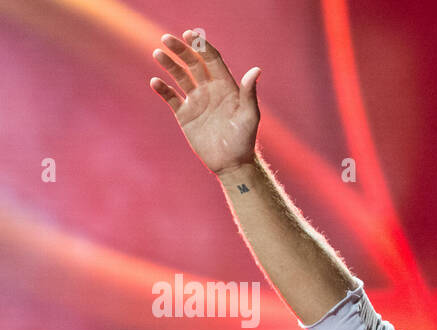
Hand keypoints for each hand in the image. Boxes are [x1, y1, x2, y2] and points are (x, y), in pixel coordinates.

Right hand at [150, 29, 260, 175]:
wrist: (232, 163)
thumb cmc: (245, 139)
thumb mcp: (249, 116)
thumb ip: (249, 93)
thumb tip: (256, 69)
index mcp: (226, 86)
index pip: (212, 60)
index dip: (201, 46)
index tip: (190, 34)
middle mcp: (210, 90)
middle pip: (193, 63)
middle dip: (181, 50)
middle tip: (167, 39)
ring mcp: (196, 101)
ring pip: (180, 76)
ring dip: (169, 64)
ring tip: (157, 54)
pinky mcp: (185, 115)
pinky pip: (171, 97)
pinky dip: (162, 89)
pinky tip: (155, 82)